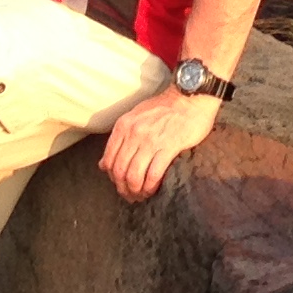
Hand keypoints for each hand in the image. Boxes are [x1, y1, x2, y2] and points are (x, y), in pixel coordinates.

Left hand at [98, 84, 222, 202]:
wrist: (189, 97)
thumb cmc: (165, 108)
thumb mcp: (135, 117)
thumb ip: (120, 139)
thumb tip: (103, 164)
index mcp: (123, 126)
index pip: (109, 159)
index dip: (113, 178)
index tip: (120, 184)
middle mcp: (134, 133)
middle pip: (120, 170)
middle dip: (123, 188)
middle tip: (130, 196)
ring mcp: (150, 140)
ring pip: (134, 175)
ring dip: (136, 190)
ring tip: (141, 196)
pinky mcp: (169, 146)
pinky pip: (153, 174)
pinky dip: (150, 187)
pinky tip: (153, 190)